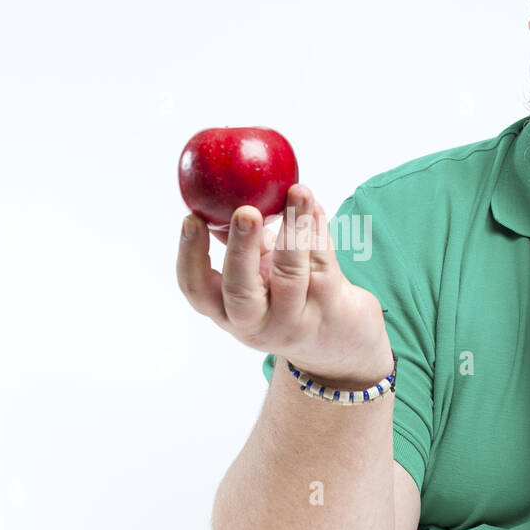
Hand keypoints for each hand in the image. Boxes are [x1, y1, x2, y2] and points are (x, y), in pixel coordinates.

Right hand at [175, 183, 392, 387]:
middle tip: (244, 212)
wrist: (340, 338)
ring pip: (290, 274)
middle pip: (240, 293)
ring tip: (297, 192)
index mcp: (228, 313)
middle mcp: (257, 324)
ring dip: (294, 228)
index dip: (190, 256)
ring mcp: (295, 318)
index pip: (198, 290)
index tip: (191, 219)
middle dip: (241, 249)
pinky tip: (312, 202)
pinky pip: (321, 259)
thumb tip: (216, 195)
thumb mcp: (257, 277)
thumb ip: (238, 244)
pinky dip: (316, 225)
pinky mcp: (329, 305)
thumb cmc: (288, 296)